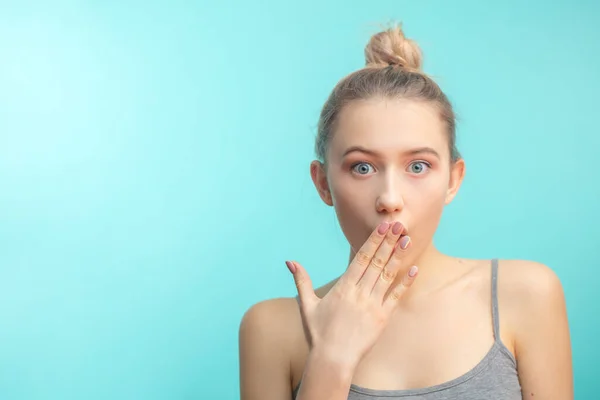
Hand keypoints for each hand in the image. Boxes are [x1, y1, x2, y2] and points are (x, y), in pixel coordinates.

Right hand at [286, 221, 416, 369]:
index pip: (361, 257)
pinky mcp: (382, 318)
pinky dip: (405, 283)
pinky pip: (396, 297)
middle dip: (388, 242)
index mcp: (343, 287)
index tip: (382, 226)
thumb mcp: (307, 304)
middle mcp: (359, 293)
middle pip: (376, 262)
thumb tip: (290, 261)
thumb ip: (302, 280)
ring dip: (398, 257)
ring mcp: (372, 305)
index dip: (373, 240)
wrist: (332, 359)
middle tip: (399, 224)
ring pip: (387, 275)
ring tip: (407, 240)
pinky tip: (413, 270)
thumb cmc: (318, 333)